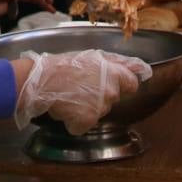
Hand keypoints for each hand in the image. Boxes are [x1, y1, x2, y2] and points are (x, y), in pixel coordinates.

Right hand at [15, 49, 151, 135]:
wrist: (41, 80)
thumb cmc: (63, 65)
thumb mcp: (91, 57)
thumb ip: (117, 63)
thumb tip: (139, 69)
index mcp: (114, 73)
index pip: (132, 84)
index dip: (122, 84)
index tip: (110, 83)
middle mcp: (111, 91)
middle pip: (112, 98)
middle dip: (100, 95)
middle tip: (81, 88)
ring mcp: (100, 108)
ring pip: (98, 112)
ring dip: (87, 108)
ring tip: (70, 96)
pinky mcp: (87, 121)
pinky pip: (84, 125)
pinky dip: (75, 121)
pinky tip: (65, 109)